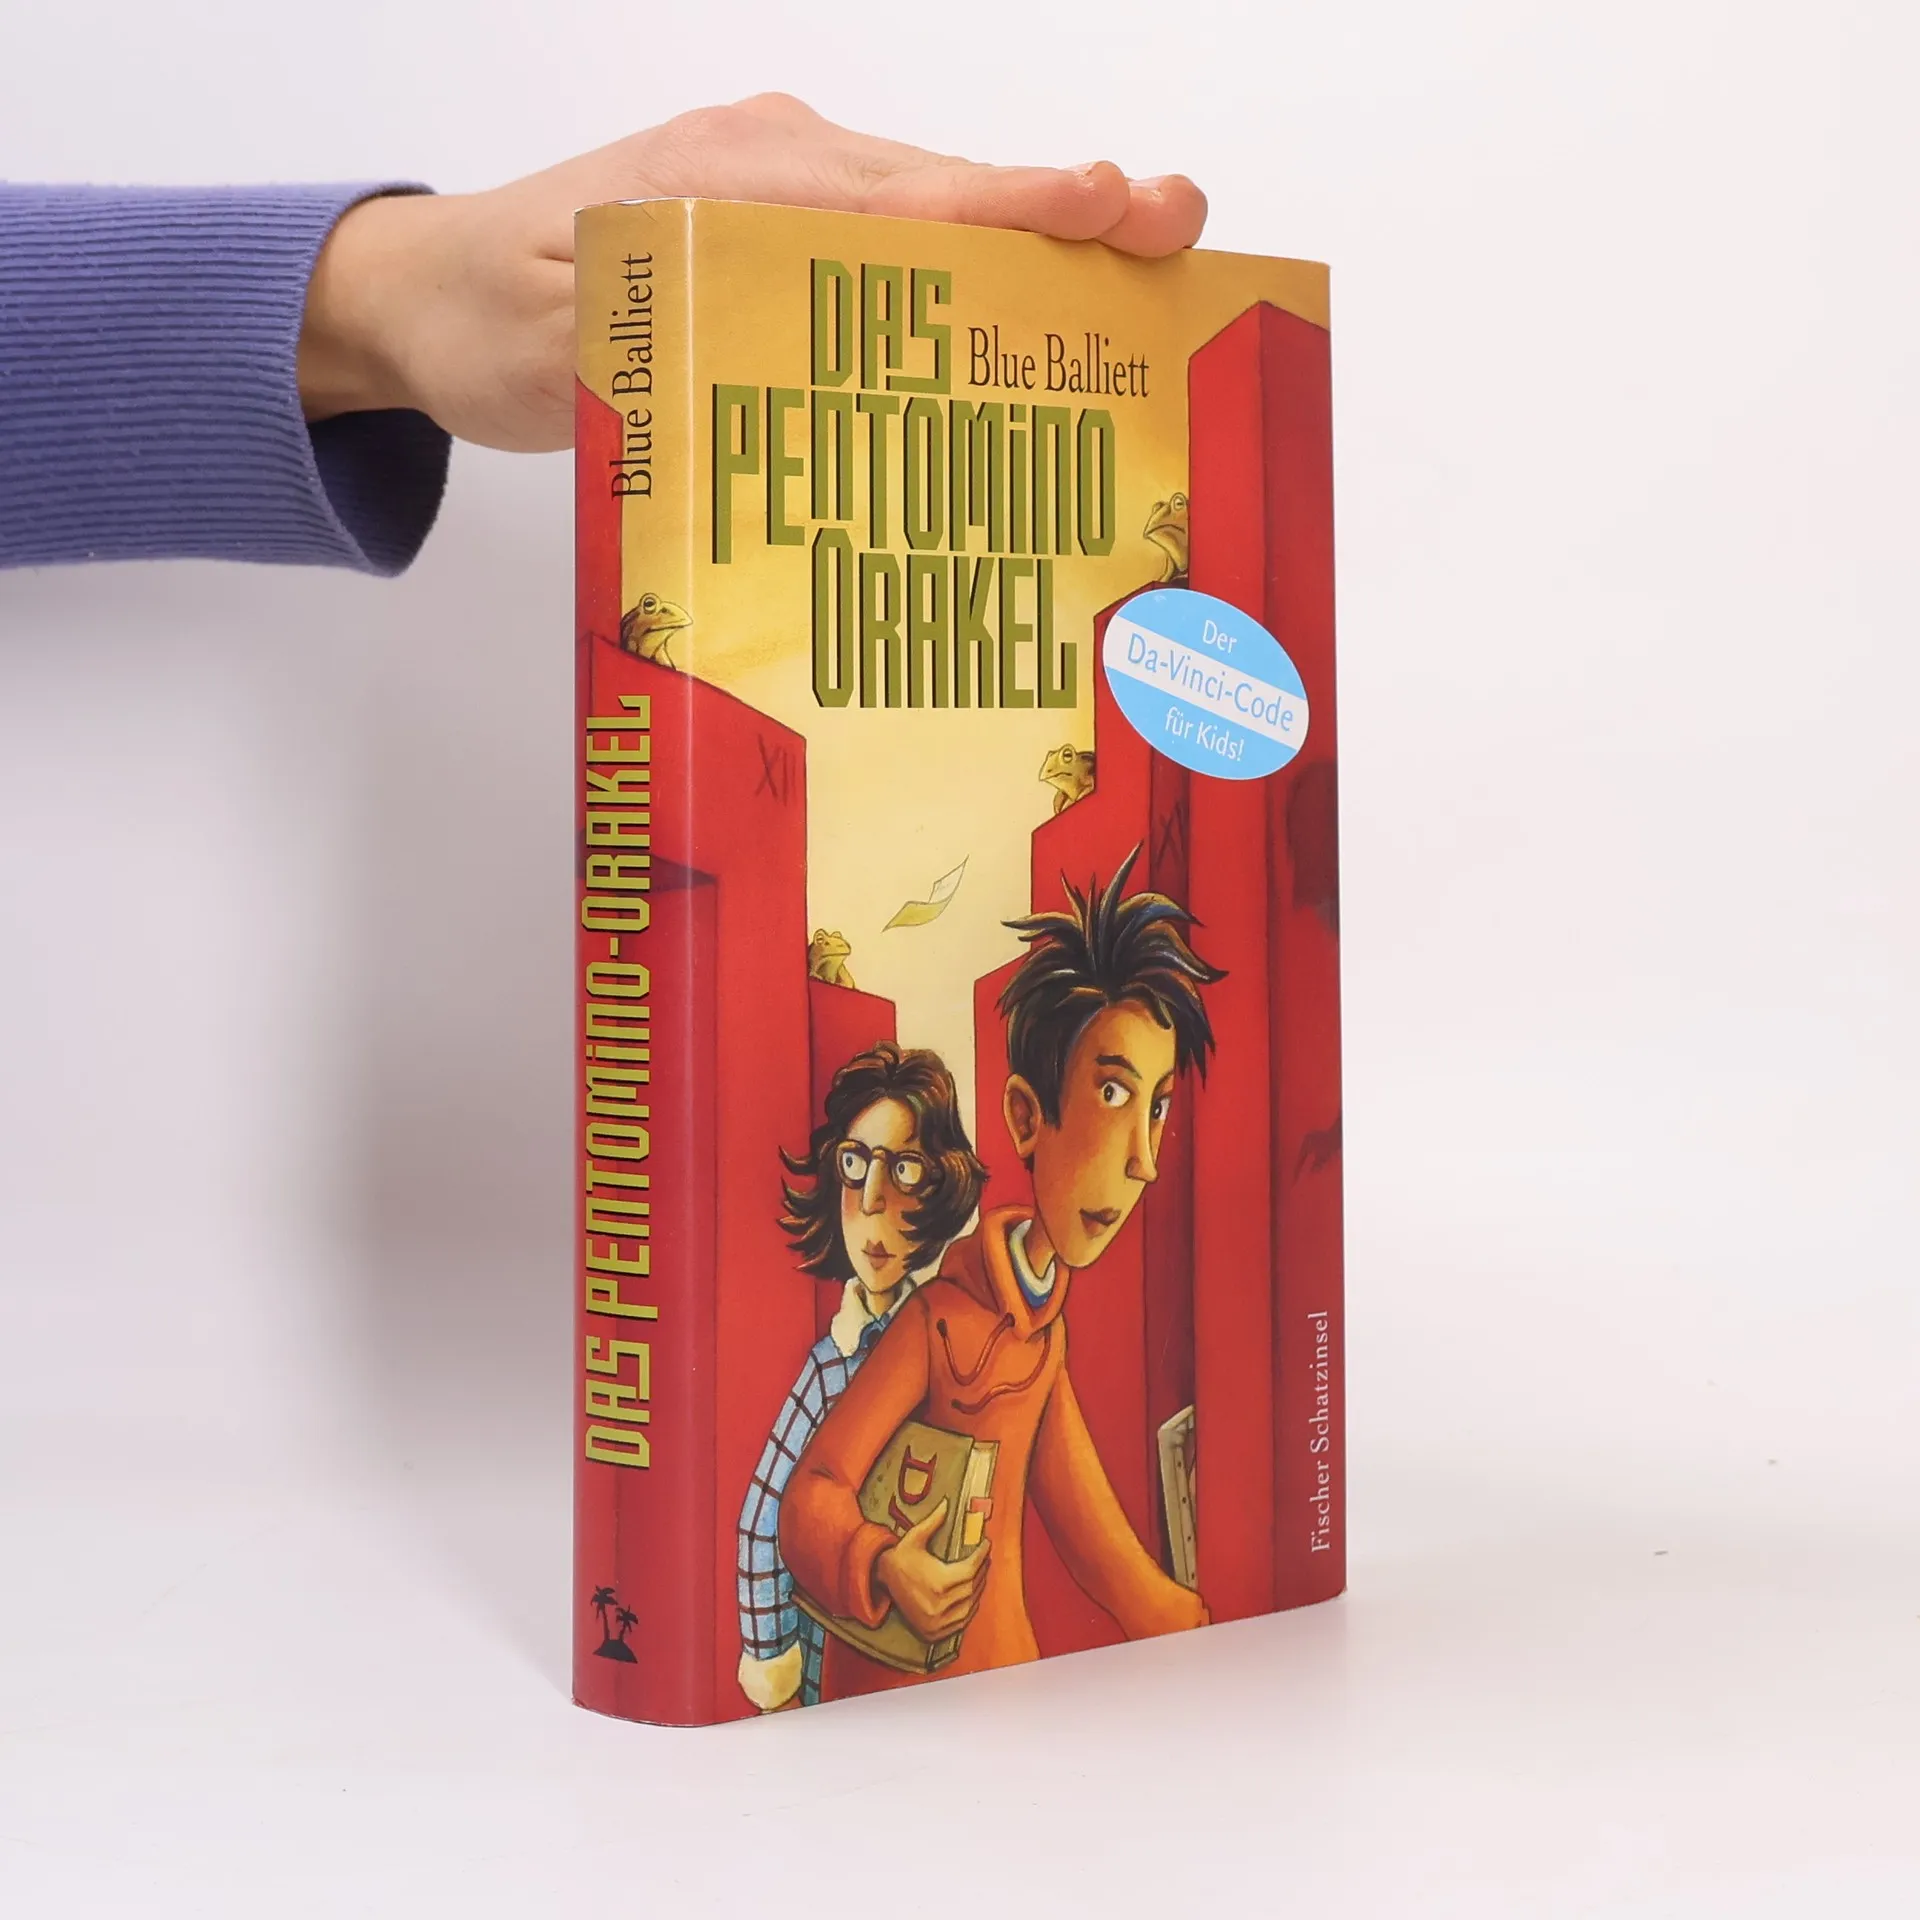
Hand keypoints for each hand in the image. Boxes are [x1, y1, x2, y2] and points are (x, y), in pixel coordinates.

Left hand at [296, 93, 1207, 450]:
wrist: (428, 295)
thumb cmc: (491, 320)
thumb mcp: (564, 340)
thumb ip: (669, 321)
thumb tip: (797, 321)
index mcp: (731, 175)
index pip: (899, 193)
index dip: (1011, 207)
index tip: (1107, 208)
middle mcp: (776, 162)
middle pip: (948, 189)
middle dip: (1069, 211)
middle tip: (1177, 230)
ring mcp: (787, 189)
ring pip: (940, 214)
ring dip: (1043, 245)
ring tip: (1149, 267)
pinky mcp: (789, 228)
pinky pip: (904, 243)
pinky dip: (980, 273)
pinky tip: (1037, 317)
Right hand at [873, 1498, 989, 1640]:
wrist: (881, 1579)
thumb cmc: (901, 1556)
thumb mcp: (915, 1537)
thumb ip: (934, 1521)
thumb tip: (946, 1504)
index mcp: (938, 1582)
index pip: (970, 1570)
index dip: (981, 1556)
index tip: (986, 1544)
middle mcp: (939, 1605)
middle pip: (972, 1588)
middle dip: (982, 1571)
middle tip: (985, 1557)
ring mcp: (936, 1622)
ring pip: (969, 1607)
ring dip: (978, 1591)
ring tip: (981, 1575)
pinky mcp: (933, 1632)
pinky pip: (960, 1623)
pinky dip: (968, 1610)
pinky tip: (971, 1597)